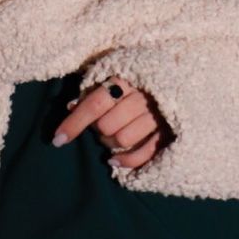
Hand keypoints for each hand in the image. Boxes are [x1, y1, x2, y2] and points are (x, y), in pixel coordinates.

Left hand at [52, 76, 172, 167]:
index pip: (95, 104)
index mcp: (127, 80)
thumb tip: (71, 106)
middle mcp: (143, 98)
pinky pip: (142, 154)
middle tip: (101, 126)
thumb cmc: (138, 81)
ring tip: (112, 136)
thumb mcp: (115, 78)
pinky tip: (114, 160)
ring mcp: (157, 117)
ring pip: (123, 140)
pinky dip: (125, 161)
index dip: (74, 123)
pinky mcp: (167, 133)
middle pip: (107, 125)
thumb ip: (93, 91)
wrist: (181, 79)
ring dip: (111, 143)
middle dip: (98, 130)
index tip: (57, 139)